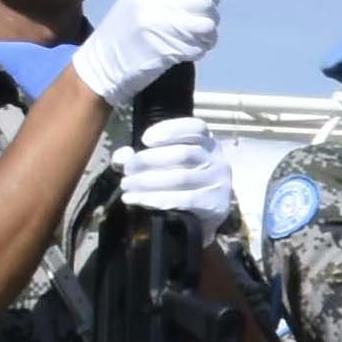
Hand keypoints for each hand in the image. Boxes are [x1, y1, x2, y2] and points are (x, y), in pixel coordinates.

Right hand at [74, 0, 222, 107]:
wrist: (100, 66)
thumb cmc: (122, 35)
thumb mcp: (138, 3)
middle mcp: (154, 1)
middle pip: (203, 2)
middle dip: (210, 16)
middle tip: (204, 27)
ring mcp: (160, 24)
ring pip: (207, 25)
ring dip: (209, 36)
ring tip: (200, 41)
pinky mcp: (166, 48)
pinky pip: (198, 47)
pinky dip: (198, 51)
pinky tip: (188, 53)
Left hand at [118, 114, 238, 226]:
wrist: (206, 213)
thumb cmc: (182, 181)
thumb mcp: (166, 162)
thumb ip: (140, 156)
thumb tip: (122, 156)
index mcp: (207, 142)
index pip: (196, 128)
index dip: (170, 130)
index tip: (145, 139)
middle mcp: (216, 159)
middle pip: (183, 154)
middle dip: (149, 160)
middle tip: (128, 170)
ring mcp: (218, 183)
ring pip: (181, 178)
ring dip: (148, 182)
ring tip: (127, 185)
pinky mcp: (214, 205)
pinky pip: (183, 200)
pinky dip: (155, 199)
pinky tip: (137, 199)